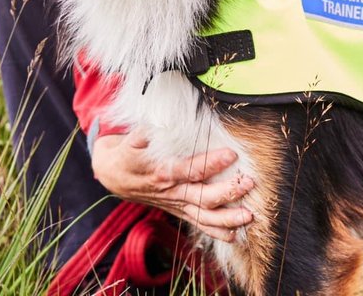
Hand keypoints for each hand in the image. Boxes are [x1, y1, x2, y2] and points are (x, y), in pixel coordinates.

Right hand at [91, 131, 255, 241]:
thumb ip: (144, 134)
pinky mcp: (177, 210)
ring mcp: (175, 204)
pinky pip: (198, 224)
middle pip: (202, 196)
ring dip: (227, 218)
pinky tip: (235, 235)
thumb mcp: (130, 140)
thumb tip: (157, 126)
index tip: (231, 154)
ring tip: (249, 216)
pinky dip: (216, 232)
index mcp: (160, 171)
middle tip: (249, 183)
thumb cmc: (126, 152)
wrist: (113, 175)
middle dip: (228, 191)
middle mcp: (170, 191)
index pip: (189, 170)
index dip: (210, 163)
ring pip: (203, 215)